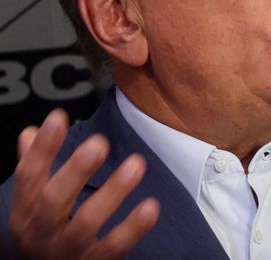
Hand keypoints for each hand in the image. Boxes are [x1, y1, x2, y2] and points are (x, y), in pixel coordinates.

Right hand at [8, 109, 159, 258]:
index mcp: (26, 210)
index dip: (43, 147)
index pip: (29, 175)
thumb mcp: (31, 205)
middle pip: (55, 200)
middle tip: (99, 143)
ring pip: (87, 222)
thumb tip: (30, 132)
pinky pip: (114, 246)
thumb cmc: (43, 235)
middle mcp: (42, 231)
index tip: (58, 117)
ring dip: (113, 192)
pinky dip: (134, 228)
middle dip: (77, 170)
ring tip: (136, 164)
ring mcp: (68, 249)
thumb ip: (34, 170)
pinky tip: (151, 206)